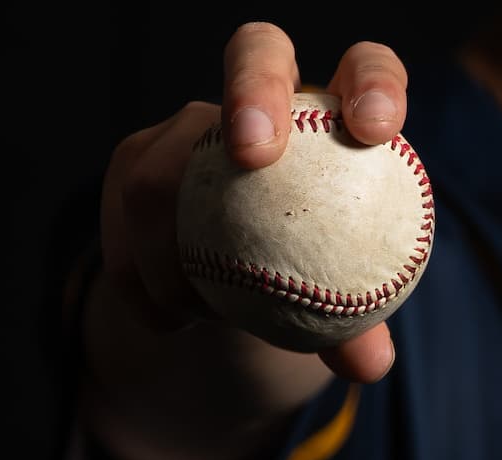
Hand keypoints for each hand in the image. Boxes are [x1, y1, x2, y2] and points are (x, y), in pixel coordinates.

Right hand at [96, 22, 407, 386]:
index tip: (376, 129)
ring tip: (200, 308)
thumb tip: (369, 365)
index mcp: (336, 121)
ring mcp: (192, 126)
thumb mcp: (339, 310)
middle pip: (257, 53)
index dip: (375, 82)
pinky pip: (125, 220)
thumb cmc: (310, 286)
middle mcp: (263, 99)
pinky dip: (144, 279)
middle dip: (255, 89)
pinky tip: (170, 320)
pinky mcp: (136, 161)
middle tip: (253, 154)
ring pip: (163, 162)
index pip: (366, 70)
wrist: (236, 293)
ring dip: (170, 243)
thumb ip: (358, 328)